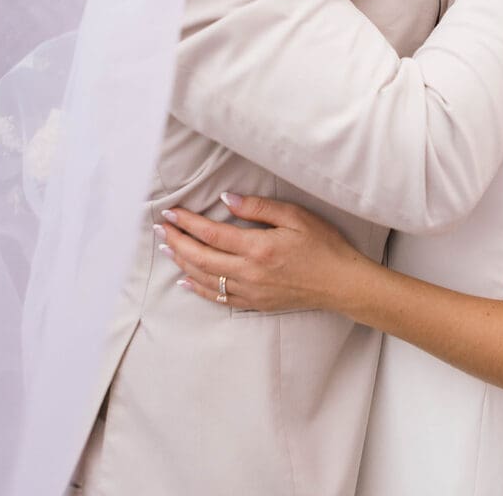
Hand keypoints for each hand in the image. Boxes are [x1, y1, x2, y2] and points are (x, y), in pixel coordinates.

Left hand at [157, 195, 365, 312]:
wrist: (342, 283)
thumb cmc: (323, 245)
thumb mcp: (296, 217)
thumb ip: (260, 208)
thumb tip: (227, 200)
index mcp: (258, 248)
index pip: (212, 234)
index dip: (187, 223)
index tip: (170, 213)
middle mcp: (249, 272)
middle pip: (201, 257)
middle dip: (177, 241)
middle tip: (160, 229)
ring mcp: (251, 291)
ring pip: (206, 278)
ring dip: (183, 262)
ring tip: (168, 249)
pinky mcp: (256, 303)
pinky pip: (219, 297)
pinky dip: (199, 288)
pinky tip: (187, 280)